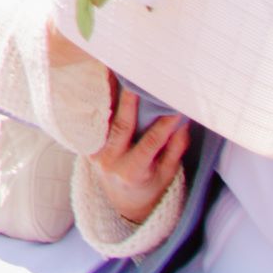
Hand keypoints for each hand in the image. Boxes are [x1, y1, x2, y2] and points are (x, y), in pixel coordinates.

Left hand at [82, 83, 196, 235]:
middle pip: (121, 126)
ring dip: (110, 95)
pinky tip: (106, 81)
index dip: (164, 125)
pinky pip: (95, 122)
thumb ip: (175, 148)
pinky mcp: (89, 145)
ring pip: (104, 120)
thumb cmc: (151, 186)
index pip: (150, 143)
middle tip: (137, 81)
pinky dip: (102, 102)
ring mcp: (96, 153)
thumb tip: (184, 121)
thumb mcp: (168, 173)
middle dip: (130, 102)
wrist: (123, 200)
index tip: (176, 109)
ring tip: (117, 72)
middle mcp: (110, 161)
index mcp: (132, 172)